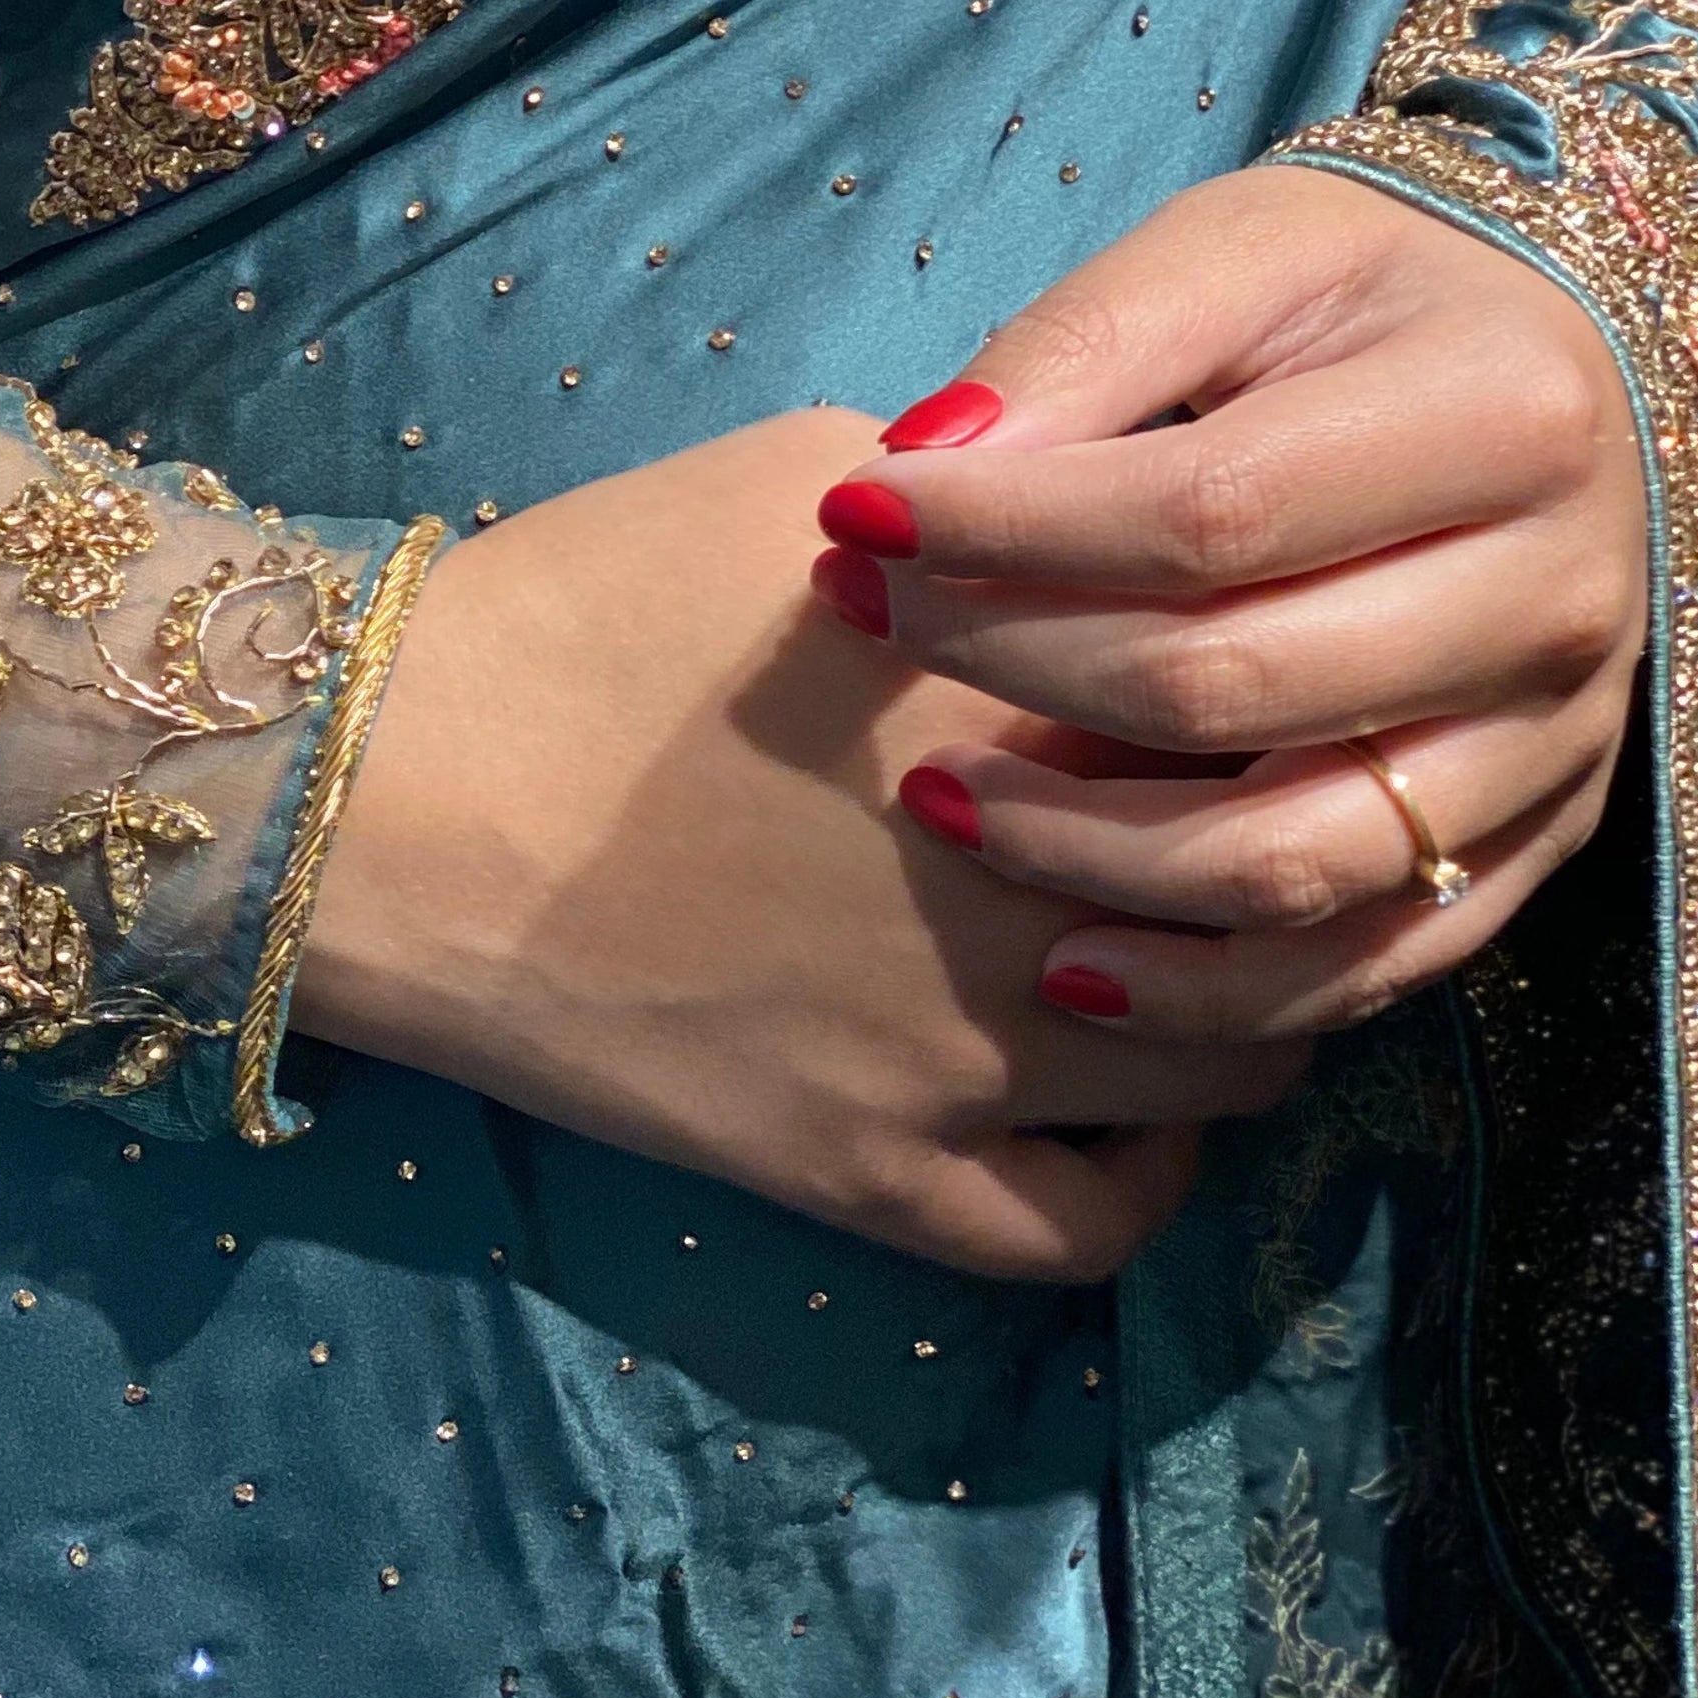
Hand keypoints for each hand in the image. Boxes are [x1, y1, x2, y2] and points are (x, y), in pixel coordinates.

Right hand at [294, 406, 1309, 1280]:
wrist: (392, 792)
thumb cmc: (585, 602)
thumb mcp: (804, 473)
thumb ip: (989, 490)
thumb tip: (1099, 499)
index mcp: (1033, 693)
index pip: (1271, 700)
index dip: (1294, 679)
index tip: (1276, 661)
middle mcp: (1038, 888)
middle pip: (1288, 886)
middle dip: (1305, 839)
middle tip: (1274, 803)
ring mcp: (967, 1055)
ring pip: (1234, 1064)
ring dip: (1261, 1001)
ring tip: (1216, 945)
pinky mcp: (882, 1175)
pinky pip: (1095, 1224)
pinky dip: (1150, 1169)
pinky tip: (1131, 1102)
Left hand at [808, 168, 1647, 1044]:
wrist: (1551, 364)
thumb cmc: (1360, 295)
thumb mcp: (1234, 249)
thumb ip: (1083, 345)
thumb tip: (923, 468)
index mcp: (1502, 417)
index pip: (1208, 514)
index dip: (1010, 531)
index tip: (856, 513)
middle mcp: (1559, 596)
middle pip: (1236, 686)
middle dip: (1012, 667)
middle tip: (861, 621)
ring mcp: (1559, 741)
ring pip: (1298, 859)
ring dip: (1085, 855)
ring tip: (937, 801)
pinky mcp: (1540, 840)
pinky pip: (1372, 961)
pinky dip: (1211, 990)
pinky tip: (1068, 966)